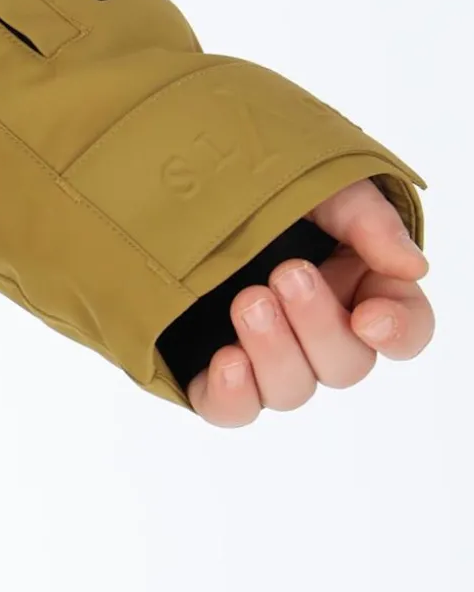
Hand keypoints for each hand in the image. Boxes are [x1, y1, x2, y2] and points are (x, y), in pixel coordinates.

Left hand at [188, 178, 434, 425]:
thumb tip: (411, 267)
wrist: (180, 183)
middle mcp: (316, 328)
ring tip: (248, 302)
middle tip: (287, 275)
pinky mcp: (214, 370)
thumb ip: (367, 219)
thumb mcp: (320, 183)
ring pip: (292, 390)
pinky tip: (227, 362)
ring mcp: (266, 353)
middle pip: (346, 364)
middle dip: (319, 325)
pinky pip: (232, 409)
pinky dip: (234, 396)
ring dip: (275, 352)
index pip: (404, 328)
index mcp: (357, 285)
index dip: (398, 332)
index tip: (370, 317)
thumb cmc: (260, 181)